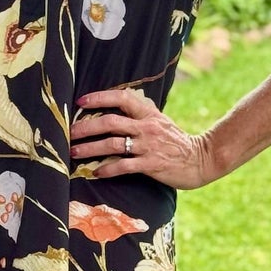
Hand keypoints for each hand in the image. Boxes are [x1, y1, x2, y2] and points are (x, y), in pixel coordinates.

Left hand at [70, 86, 217, 188]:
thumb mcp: (160, 121)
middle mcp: (147, 127)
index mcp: (149, 113)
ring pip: (113, 144)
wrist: (201, 159)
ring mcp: (149, 146)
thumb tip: (116, 108)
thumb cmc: (176, 141)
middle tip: (69, 132)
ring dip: (90, 148)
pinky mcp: (151, 164)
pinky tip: (96, 173)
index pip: (122, 98)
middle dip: (86, 126)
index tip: (81, 101)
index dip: (100, 97)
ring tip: (74, 152)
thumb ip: (140, 115)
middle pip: (110, 122)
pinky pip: (124, 166)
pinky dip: (108, 169)